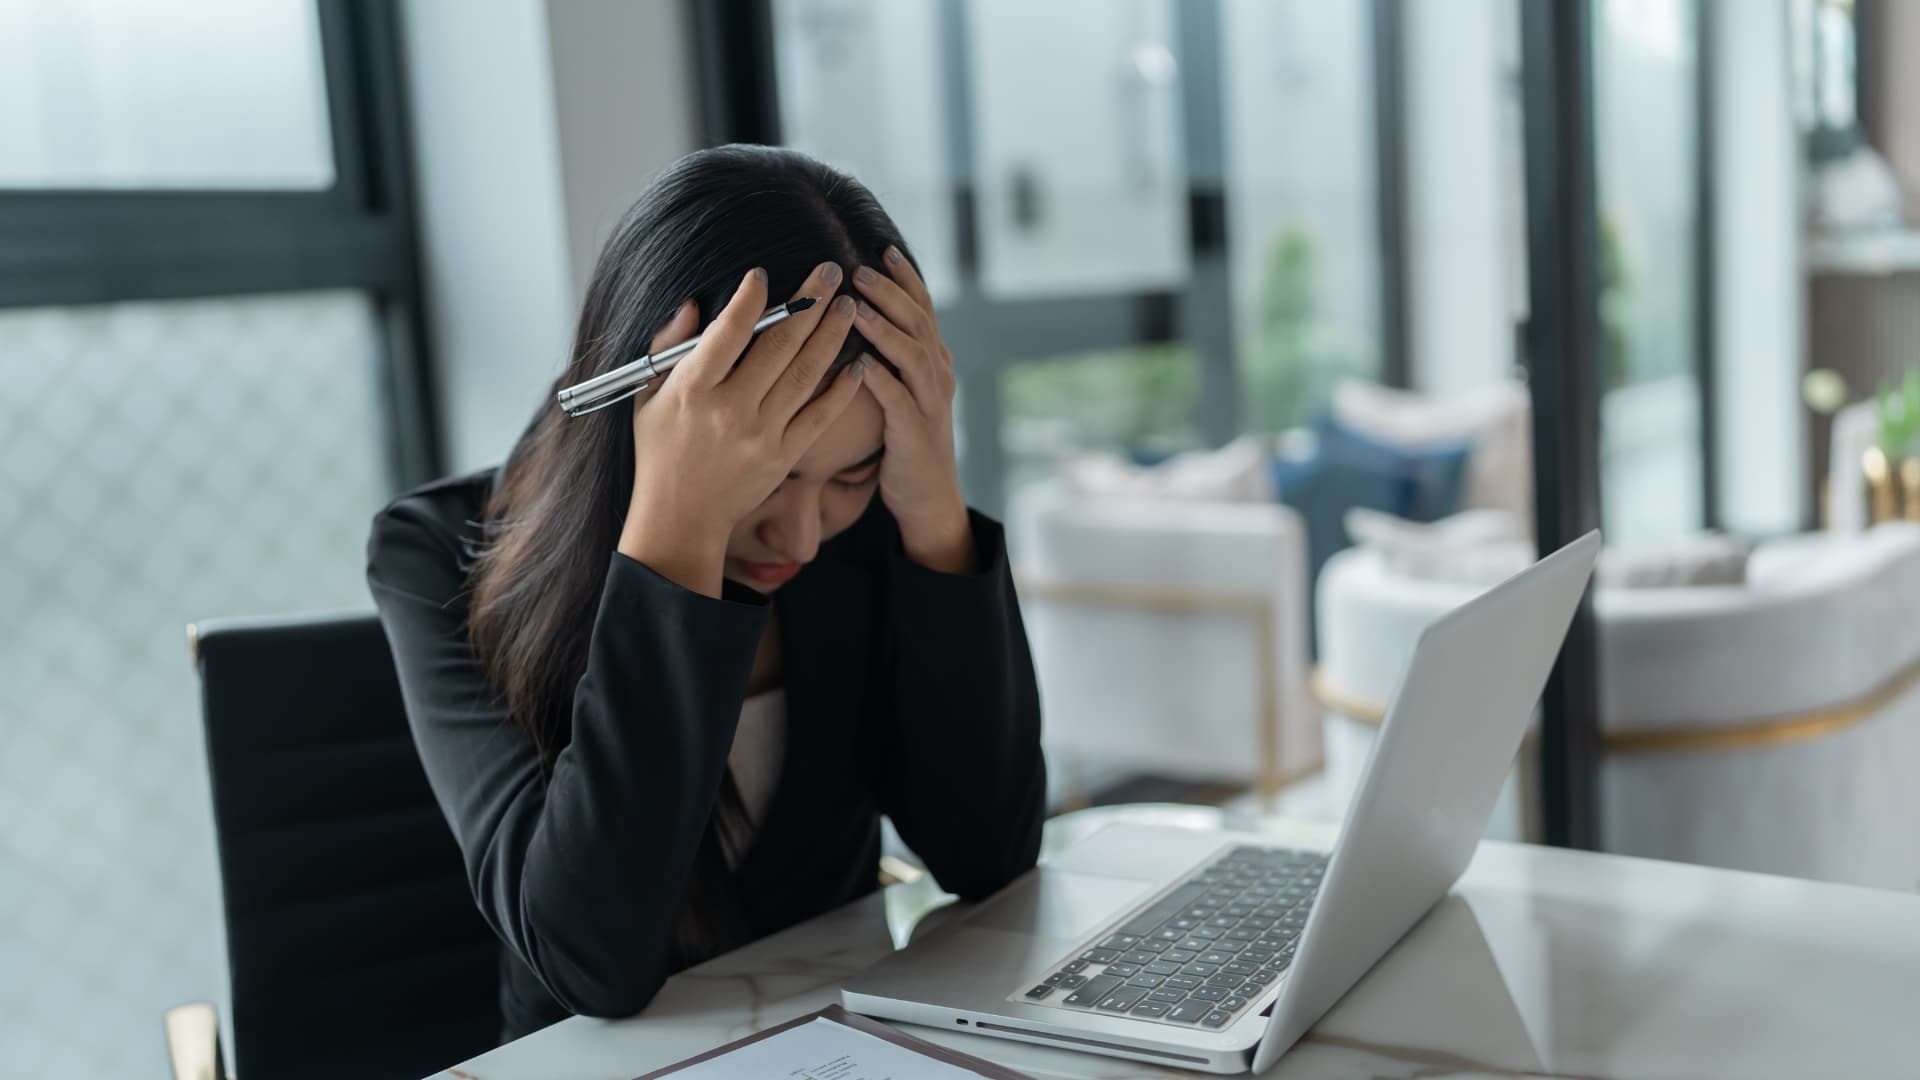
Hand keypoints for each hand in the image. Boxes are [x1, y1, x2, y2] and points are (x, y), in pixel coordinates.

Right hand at [617, 263, 864, 595]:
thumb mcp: (647, 396)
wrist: (680, 517)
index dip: (749, 301)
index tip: (764, 274)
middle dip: (807, 303)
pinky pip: (819, 417)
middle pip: (777, 347)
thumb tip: (695, 304)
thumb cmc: (660, 451)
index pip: (727, 334)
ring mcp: (760, 435)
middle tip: (830, 269)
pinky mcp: (783, 457)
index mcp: (692, 390)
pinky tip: (859, 363)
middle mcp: (730, 410)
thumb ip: (668, 347)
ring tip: (848, 305)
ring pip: (805, 375)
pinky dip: (841, 389)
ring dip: (831, 336)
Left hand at [851, 248, 975, 574]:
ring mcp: (930, 404)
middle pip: (917, 322)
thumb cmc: (904, 442)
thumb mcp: (904, 392)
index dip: (906, 279)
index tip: (883, 250)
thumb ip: (894, 358)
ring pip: (912, 354)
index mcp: (934, 363)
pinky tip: (860, 362)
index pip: (923, 310)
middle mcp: (937, 376)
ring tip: (855, 307)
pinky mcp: (915, 432)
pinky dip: (880, 379)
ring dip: (884, 328)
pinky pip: (898, 399)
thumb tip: (863, 319)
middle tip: (859, 270)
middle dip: (889, 293)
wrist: (927, 497)